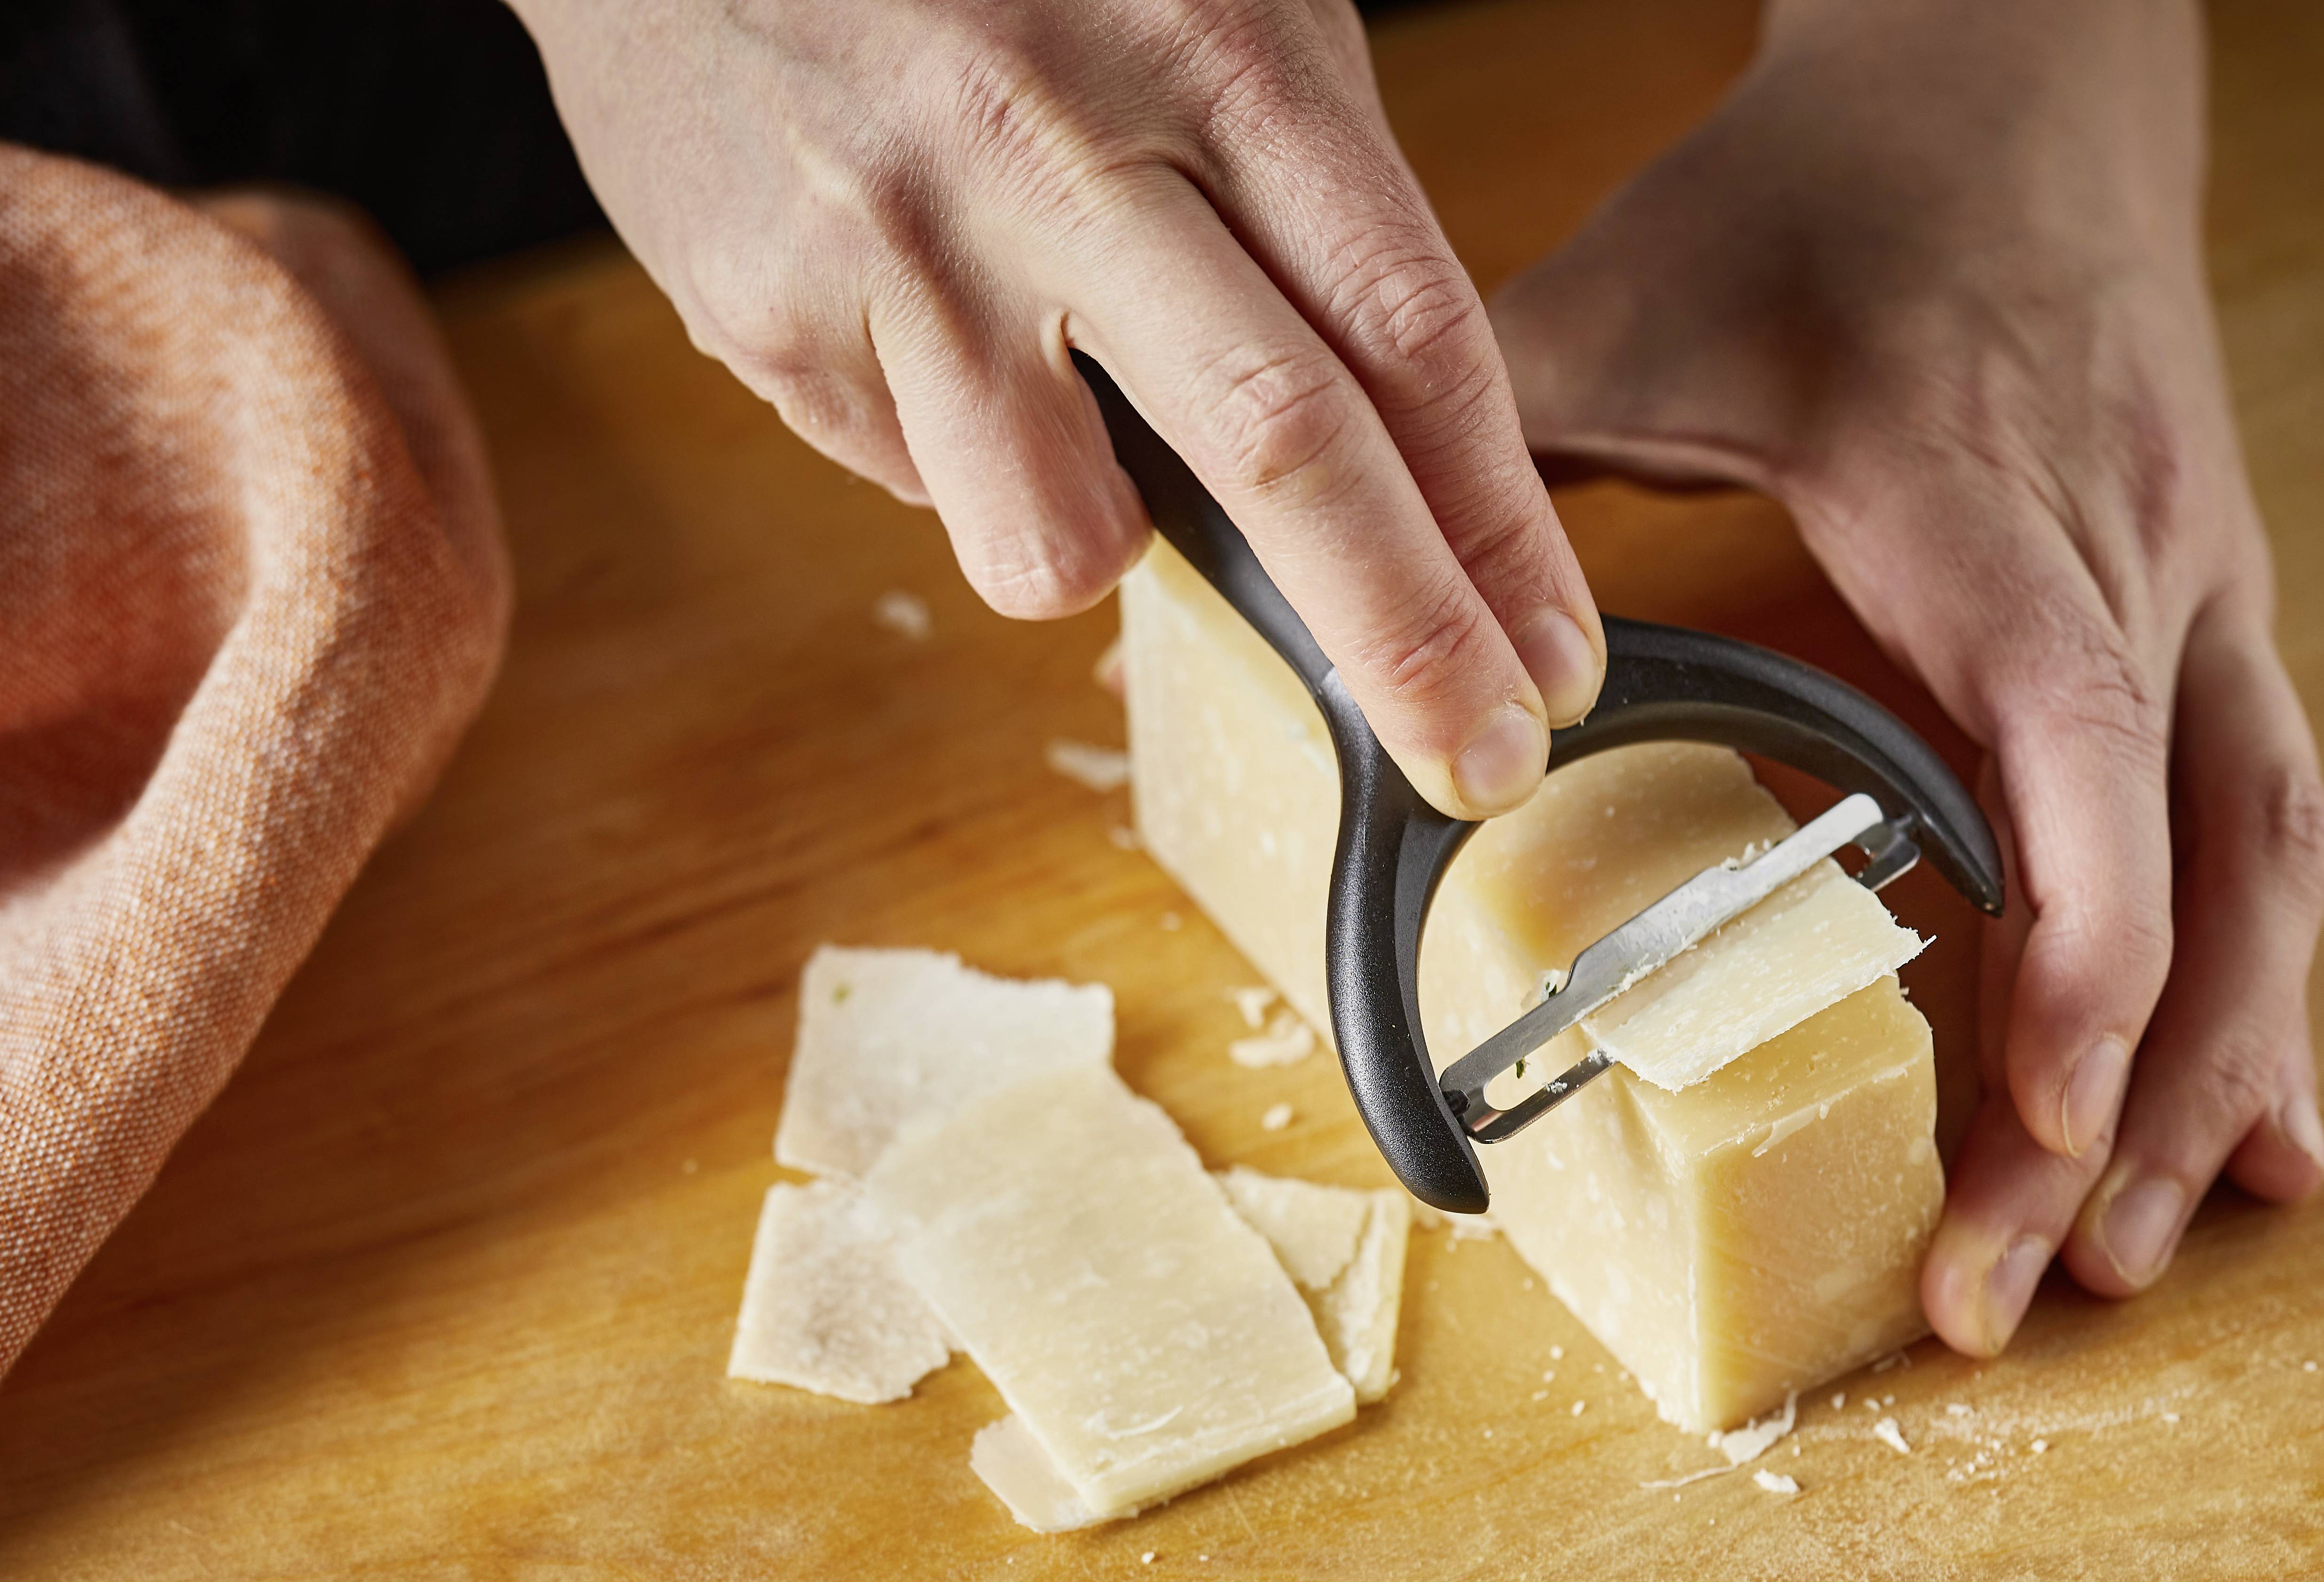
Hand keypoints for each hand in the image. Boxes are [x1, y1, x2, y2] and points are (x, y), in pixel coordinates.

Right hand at [510, 0, 1604, 817]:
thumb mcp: (1191, 3)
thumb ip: (1300, 196)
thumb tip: (1395, 454)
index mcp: (1211, 46)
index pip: (1406, 327)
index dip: (1496, 521)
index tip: (1552, 656)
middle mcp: (1061, 143)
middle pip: (1284, 448)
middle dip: (1405, 641)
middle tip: (1477, 764)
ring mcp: (905, 241)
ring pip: (1060, 541)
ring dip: (1091, 537)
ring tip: (1041, 400)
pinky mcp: (771, 312)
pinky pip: (907, 479)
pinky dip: (940, 440)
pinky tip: (900, 308)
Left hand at [1491, 0, 2323, 1348]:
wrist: (2015, 87)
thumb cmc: (1826, 199)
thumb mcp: (1637, 294)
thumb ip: (1487, 431)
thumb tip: (1313, 558)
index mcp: (1989, 510)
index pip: (2072, 741)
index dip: (2080, 939)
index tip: (2045, 1113)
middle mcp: (2134, 571)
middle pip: (2194, 864)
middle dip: (2128, 1096)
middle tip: (2021, 1286)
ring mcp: (2197, 603)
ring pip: (2264, 868)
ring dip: (2209, 1074)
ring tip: (2124, 1258)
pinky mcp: (2207, 627)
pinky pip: (2270, 830)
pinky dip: (2254, 997)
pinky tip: (2241, 1137)